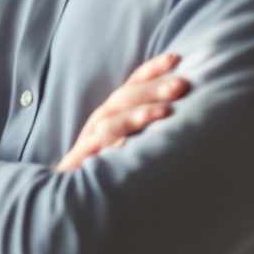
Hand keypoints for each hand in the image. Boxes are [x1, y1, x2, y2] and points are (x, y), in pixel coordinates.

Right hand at [54, 54, 186, 172]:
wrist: (72, 194)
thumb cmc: (110, 165)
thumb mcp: (132, 139)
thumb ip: (149, 121)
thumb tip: (180, 108)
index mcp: (115, 112)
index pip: (133, 85)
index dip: (152, 70)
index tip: (176, 58)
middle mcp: (102, 121)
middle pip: (125, 98)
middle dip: (153, 89)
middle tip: (181, 85)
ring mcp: (90, 141)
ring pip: (112, 122)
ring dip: (138, 115)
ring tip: (164, 112)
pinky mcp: (82, 163)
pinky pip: (96, 152)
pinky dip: (113, 146)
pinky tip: (128, 145)